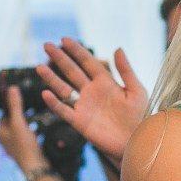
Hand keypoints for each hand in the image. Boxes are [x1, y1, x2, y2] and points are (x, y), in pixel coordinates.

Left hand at [0, 86, 44, 173]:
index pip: (4, 112)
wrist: (36, 166)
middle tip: (33, 106)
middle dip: (23, 113)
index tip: (22, 97)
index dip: (12, 104)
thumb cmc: (24, 146)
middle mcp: (5, 138)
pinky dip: (35, 130)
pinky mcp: (26, 147)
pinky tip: (42, 129)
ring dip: (30, 121)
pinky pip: (29, 134)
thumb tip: (11, 89)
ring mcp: (15, 143)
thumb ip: (15, 105)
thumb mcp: (19, 123)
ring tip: (39, 116)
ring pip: (22, 127)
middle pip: (14, 119)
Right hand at [37, 38, 147, 162]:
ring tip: (40, 67)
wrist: (137, 141)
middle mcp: (92, 92)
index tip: (64, 39)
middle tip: (47, 45)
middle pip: (72, 71)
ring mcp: (84, 106)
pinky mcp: (80, 122)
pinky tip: (46, 93)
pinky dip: (54, 103)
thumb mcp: (136, 91)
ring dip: (52, 78)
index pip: (88, 62)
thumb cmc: (140, 116)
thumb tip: (118, 48)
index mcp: (106, 83)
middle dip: (60, 58)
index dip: (77, 51)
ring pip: (64, 89)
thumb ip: (126, 70)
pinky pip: (64, 110)